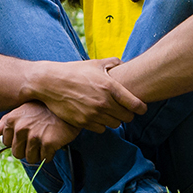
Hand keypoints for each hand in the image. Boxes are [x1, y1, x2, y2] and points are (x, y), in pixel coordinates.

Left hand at [0, 102, 80, 164]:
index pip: (6, 143)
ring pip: (31, 158)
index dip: (17, 141)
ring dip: (39, 153)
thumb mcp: (23, 109)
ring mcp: (34, 135)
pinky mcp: (48, 143)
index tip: (27, 134)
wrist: (68, 105)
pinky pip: (45, 159)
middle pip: (17, 154)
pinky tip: (54, 142)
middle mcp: (21, 128)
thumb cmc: (44, 108)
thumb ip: (6, 121)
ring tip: (46, 140)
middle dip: (27, 150)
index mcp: (12, 119)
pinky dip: (50, 154)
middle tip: (38, 139)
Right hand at [30, 58, 146, 131]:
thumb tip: (124, 63)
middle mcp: (104, 103)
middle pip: (128, 117)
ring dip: (114, 119)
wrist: (51, 82)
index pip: (136, 105)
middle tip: (123, 109)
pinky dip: (101, 124)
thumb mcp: (95, 63)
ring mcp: (93, 114)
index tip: (141, 107)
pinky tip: (97, 116)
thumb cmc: (74, 71)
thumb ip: (113, 63)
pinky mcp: (83, 122)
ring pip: (115, 124)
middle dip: (127, 113)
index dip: (141, 108)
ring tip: (109, 111)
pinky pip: (101, 129)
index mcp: (110, 87)